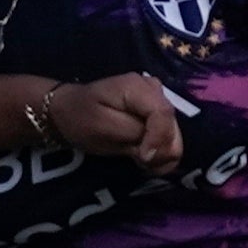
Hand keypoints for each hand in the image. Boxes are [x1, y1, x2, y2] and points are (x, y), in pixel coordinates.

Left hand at [48, 73, 184, 174]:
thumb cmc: (82, 117)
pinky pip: (171, 140)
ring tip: (136, 158)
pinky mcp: (159, 116)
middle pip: (173, 127)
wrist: (72, 112)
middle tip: (137, 161)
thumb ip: (133, 133)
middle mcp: (155, 90)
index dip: (158, 139)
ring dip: (159, 155)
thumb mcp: (102, 125)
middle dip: (159, 151)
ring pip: (175, 137)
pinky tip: (142, 156)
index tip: (142, 158)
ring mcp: (160, 102)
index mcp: (138, 87)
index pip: (163, 114)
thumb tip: (154, 147)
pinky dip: (160, 154)